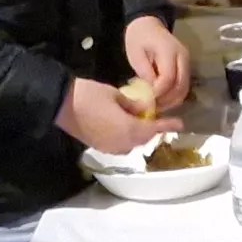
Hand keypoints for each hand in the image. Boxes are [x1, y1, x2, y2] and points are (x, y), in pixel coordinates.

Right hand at [57, 79, 180, 154]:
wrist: (61, 105)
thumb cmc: (89, 95)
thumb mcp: (116, 95)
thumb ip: (134, 104)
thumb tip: (146, 108)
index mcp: (129, 129)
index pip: (154, 129)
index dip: (167, 125)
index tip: (180, 124)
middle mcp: (122, 143)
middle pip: (143, 138)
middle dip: (152, 129)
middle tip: (158, 117)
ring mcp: (110, 147)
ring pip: (132, 143)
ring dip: (139, 134)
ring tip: (141, 120)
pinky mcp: (99, 146)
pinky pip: (120, 144)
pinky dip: (127, 136)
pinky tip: (125, 125)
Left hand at [120, 17, 186, 113]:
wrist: (148, 24)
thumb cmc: (138, 38)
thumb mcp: (136, 54)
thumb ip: (144, 72)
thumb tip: (151, 93)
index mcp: (169, 50)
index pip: (168, 78)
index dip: (158, 92)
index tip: (146, 101)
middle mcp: (183, 57)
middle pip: (181, 86)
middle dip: (167, 100)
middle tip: (152, 108)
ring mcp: (186, 62)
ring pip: (184, 89)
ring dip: (172, 101)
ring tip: (156, 107)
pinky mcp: (185, 67)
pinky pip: (183, 86)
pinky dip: (174, 96)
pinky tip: (162, 100)